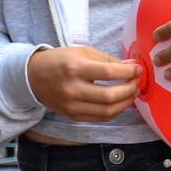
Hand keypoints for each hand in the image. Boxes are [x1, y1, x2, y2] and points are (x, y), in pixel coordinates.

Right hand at [26, 46, 140, 121]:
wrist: (32, 77)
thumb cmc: (59, 61)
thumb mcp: (82, 52)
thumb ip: (107, 60)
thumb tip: (131, 66)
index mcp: (75, 68)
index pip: (109, 73)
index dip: (128, 72)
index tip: (137, 69)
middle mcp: (72, 89)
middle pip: (110, 96)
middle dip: (130, 89)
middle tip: (137, 81)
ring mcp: (71, 106)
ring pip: (107, 111)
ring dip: (126, 103)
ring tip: (132, 92)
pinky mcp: (72, 116)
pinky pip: (100, 118)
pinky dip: (114, 111)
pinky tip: (120, 102)